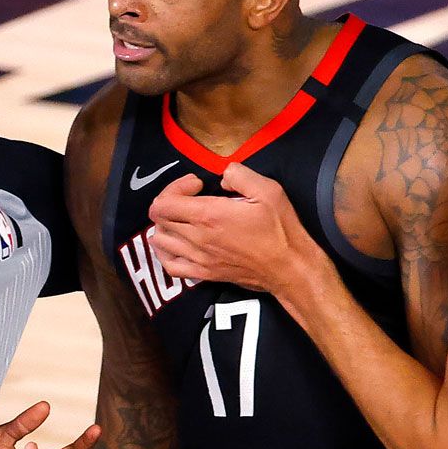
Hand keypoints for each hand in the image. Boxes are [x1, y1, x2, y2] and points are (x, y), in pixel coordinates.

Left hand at [148, 163, 325, 292]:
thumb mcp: (267, 189)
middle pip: (159, 219)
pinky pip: (169, 265)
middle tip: (193, 197)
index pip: (164, 202)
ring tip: (184, 218)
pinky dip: (166, 252)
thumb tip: (222, 176)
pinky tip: (177, 243)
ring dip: (166, 224)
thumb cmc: (280, 229)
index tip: (197, 184)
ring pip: (159, 240)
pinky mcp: (203, 274)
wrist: (288, 268)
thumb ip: (239, 174)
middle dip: (171, 200)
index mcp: (208, 216)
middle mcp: (197, 238)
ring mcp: (198, 259)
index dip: (175, 187)